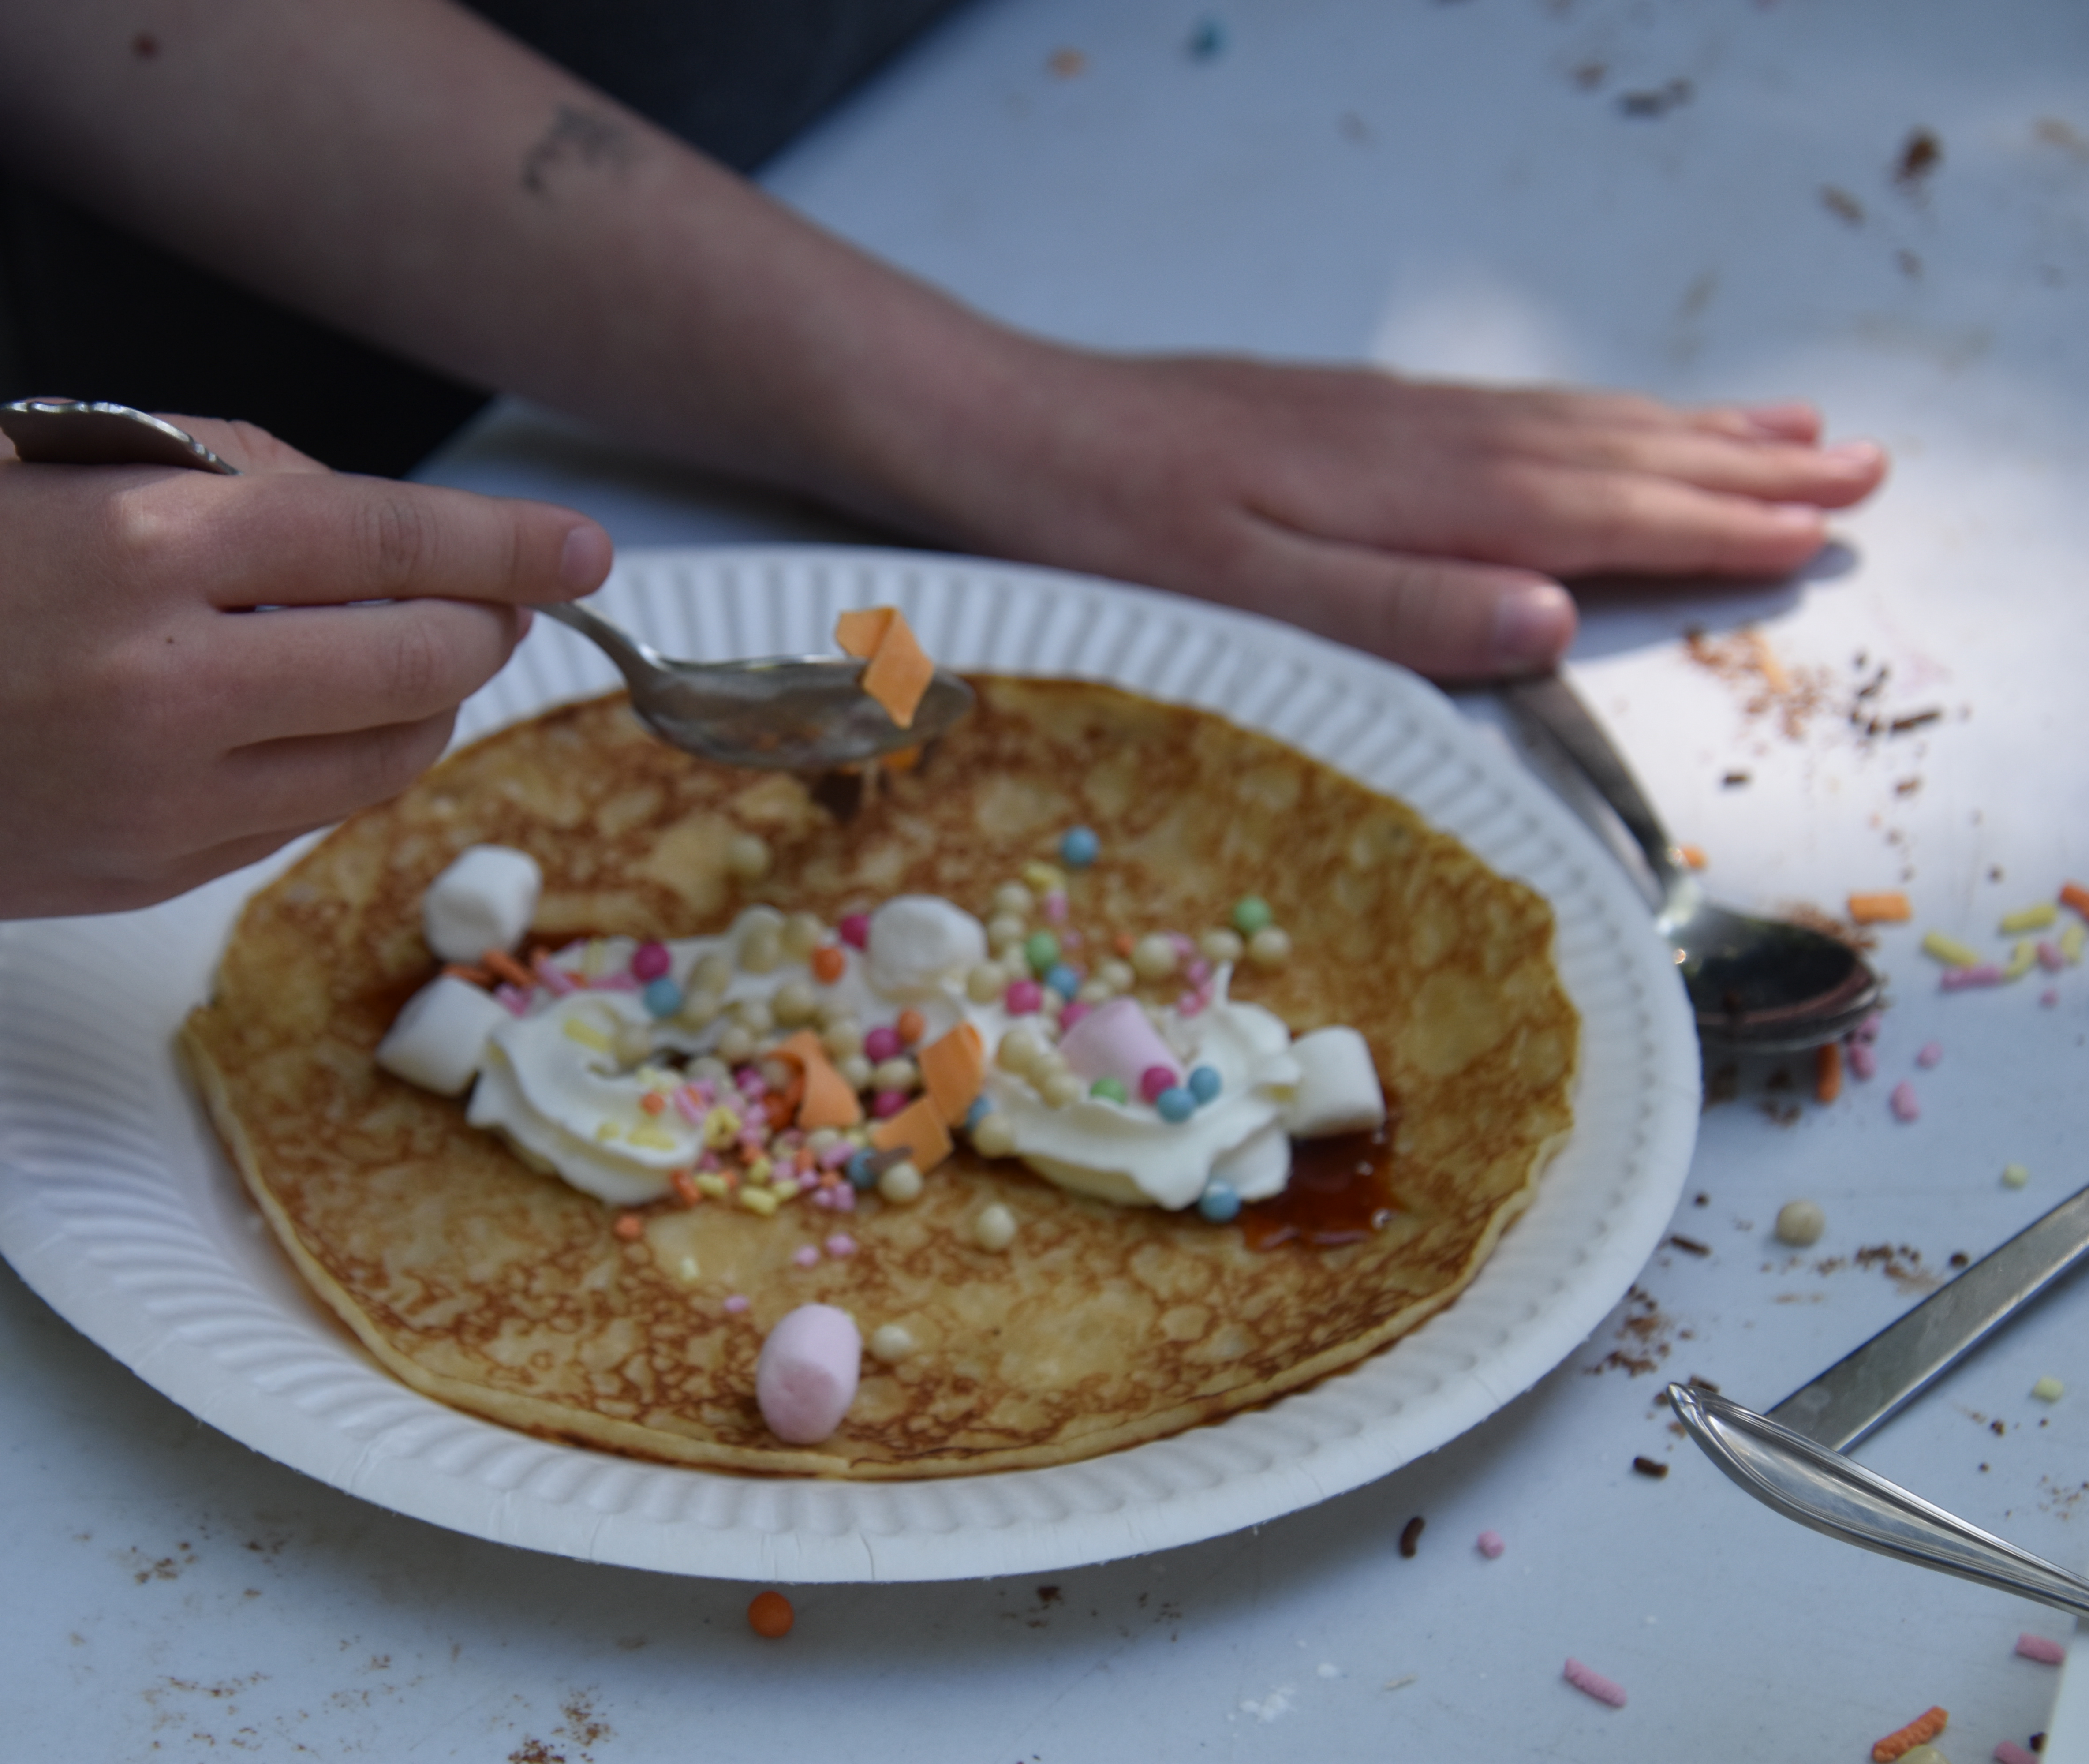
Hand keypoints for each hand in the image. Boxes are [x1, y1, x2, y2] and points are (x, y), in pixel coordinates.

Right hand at [0, 414, 608, 917]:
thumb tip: (375, 523)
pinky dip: (327, 761)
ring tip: (366, 654)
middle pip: (420, 664)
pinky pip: (300, 817)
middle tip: (477, 605)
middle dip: (476, 630)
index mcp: (140, 548)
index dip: (511, 549)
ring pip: (382, 758)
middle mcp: (167, 684)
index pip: (390, 544)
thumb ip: (220, 468)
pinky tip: (273, 719)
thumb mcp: (43, 455)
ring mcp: (158, 803)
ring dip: (413, 701)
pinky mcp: (142, 880)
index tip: (587, 553)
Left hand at [925, 349, 1886, 680]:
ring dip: (1681, 430)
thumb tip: (1553, 617)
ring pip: (1566, 422)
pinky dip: (1583, 417)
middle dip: (1736, 468)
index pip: (1598, 511)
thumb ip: (1397, 609)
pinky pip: (1503, 411)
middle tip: (1857, 472)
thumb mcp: (1242, 596)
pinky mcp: (1336, 414)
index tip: (1818, 534)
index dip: (1713, 527)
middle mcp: (1408, 440)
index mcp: (1402, 496)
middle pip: (1608, 453)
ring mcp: (1376, 419)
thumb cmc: (1102, 533)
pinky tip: (1604, 424)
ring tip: (1781, 431)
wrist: (998, 429)